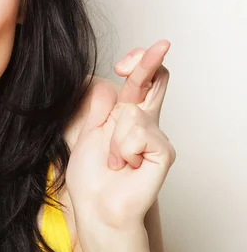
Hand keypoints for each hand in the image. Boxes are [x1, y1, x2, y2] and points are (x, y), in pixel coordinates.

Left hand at [65, 40, 175, 231]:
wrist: (95, 206)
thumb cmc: (91, 176)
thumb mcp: (87, 132)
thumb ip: (99, 107)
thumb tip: (109, 83)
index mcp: (125, 115)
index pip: (140, 81)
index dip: (137, 63)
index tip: (121, 63)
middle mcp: (145, 122)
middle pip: (156, 80)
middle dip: (151, 60)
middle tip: (162, 44)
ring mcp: (156, 137)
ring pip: (132, 111)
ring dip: (114, 138)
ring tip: (116, 160)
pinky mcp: (163, 152)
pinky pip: (139, 132)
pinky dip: (124, 149)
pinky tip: (127, 166)